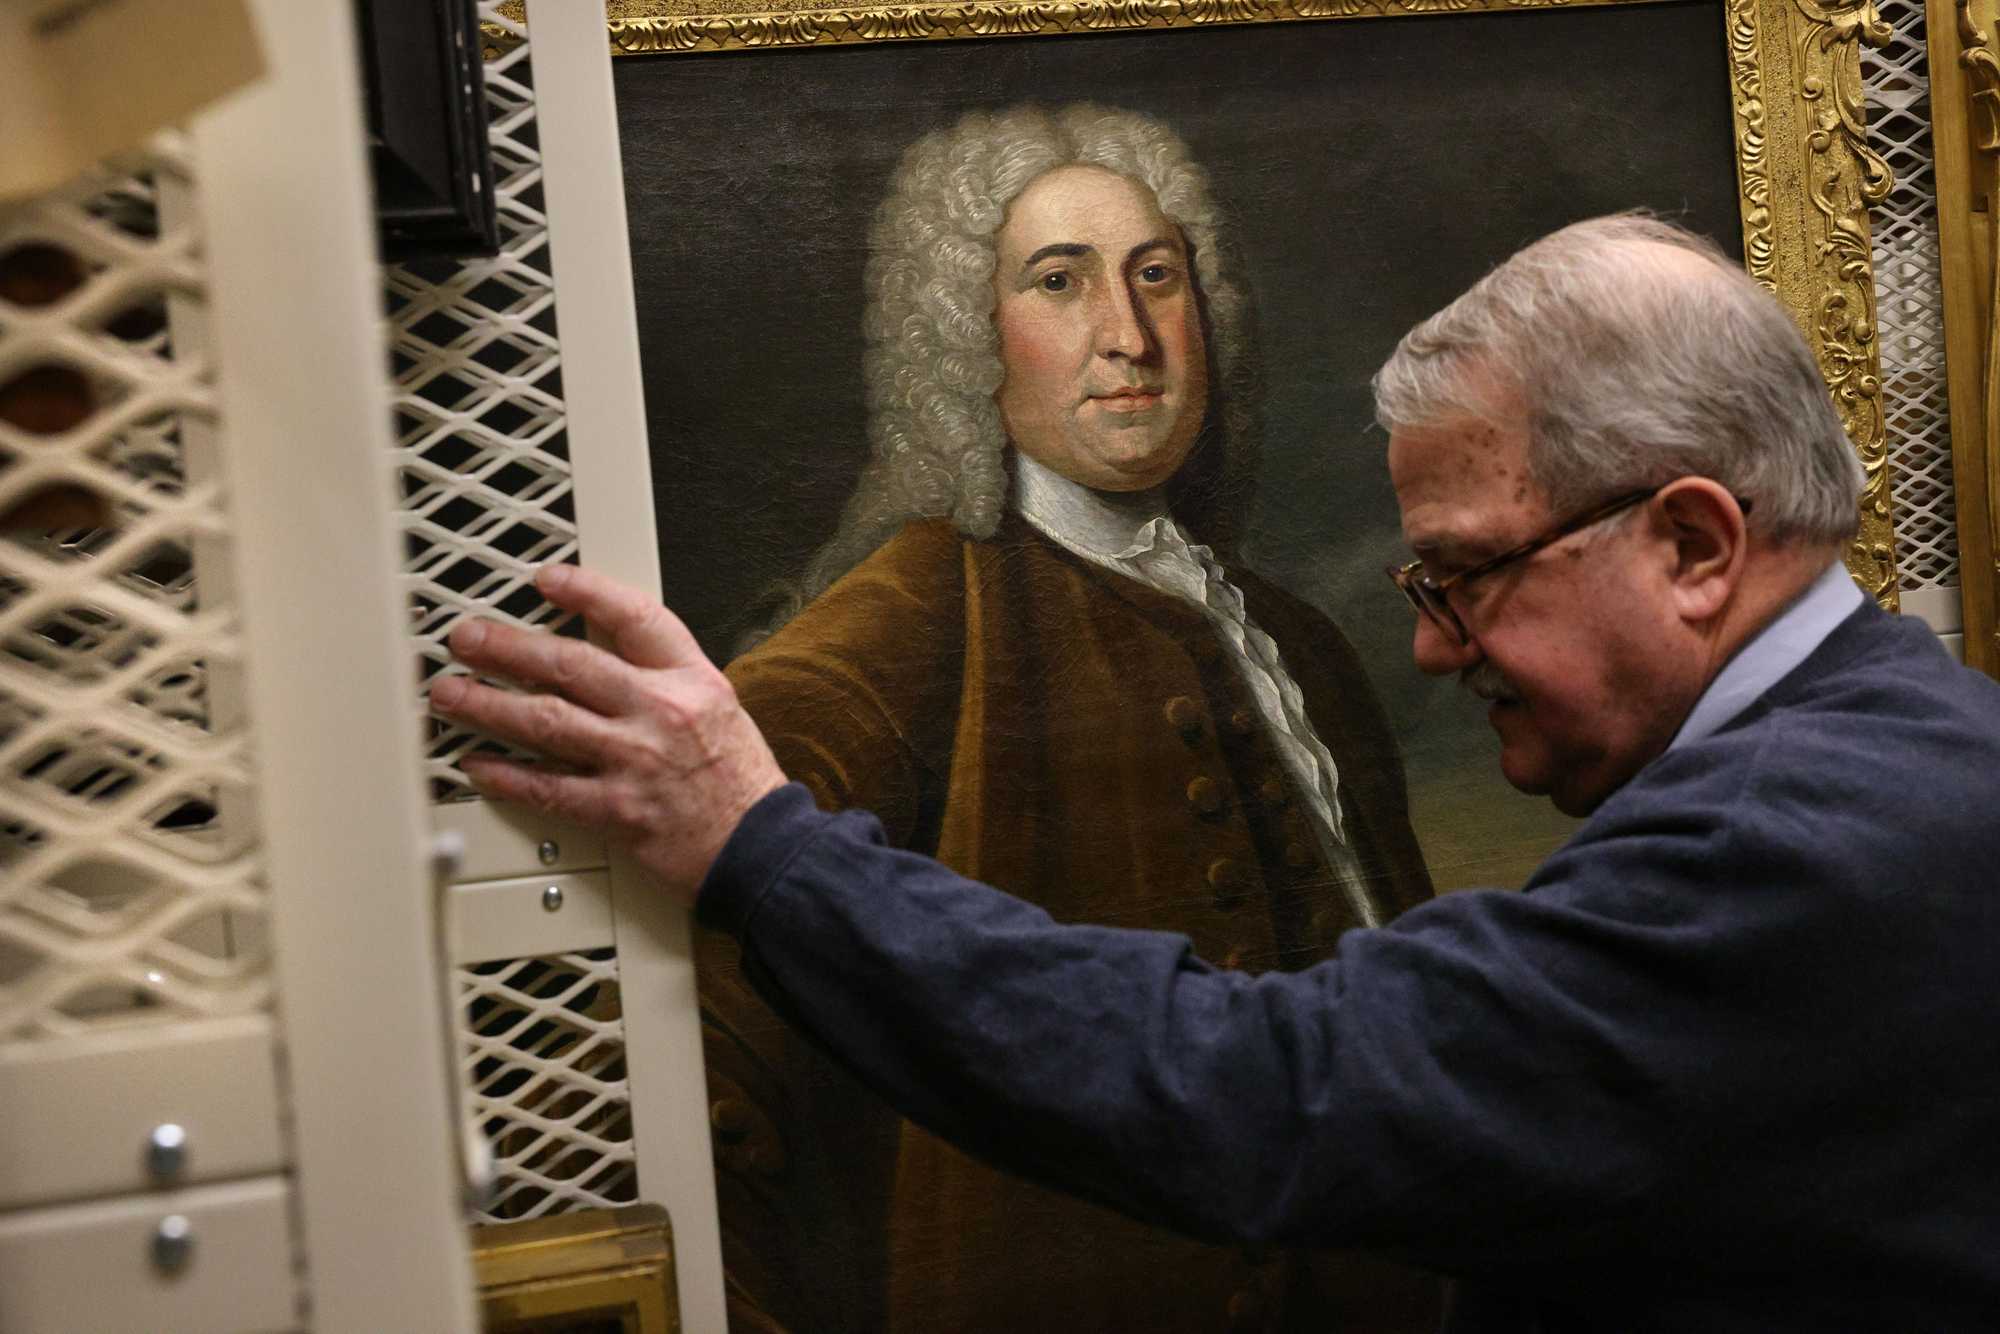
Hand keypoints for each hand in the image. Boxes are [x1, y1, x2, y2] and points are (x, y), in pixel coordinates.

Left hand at [430, 564, 786, 905]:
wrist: (761, 847)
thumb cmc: (740, 782)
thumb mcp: (717, 705)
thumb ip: (663, 677)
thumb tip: (603, 652)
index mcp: (690, 680)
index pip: (634, 617)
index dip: (586, 591)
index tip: (546, 579)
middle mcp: (659, 713)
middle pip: (570, 665)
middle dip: (508, 648)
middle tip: (468, 638)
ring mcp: (634, 761)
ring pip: (545, 722)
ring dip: (488, 705)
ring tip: (451, 693)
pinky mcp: (616, 811)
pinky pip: (547, 789)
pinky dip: (506, 777)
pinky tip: (477, 764)